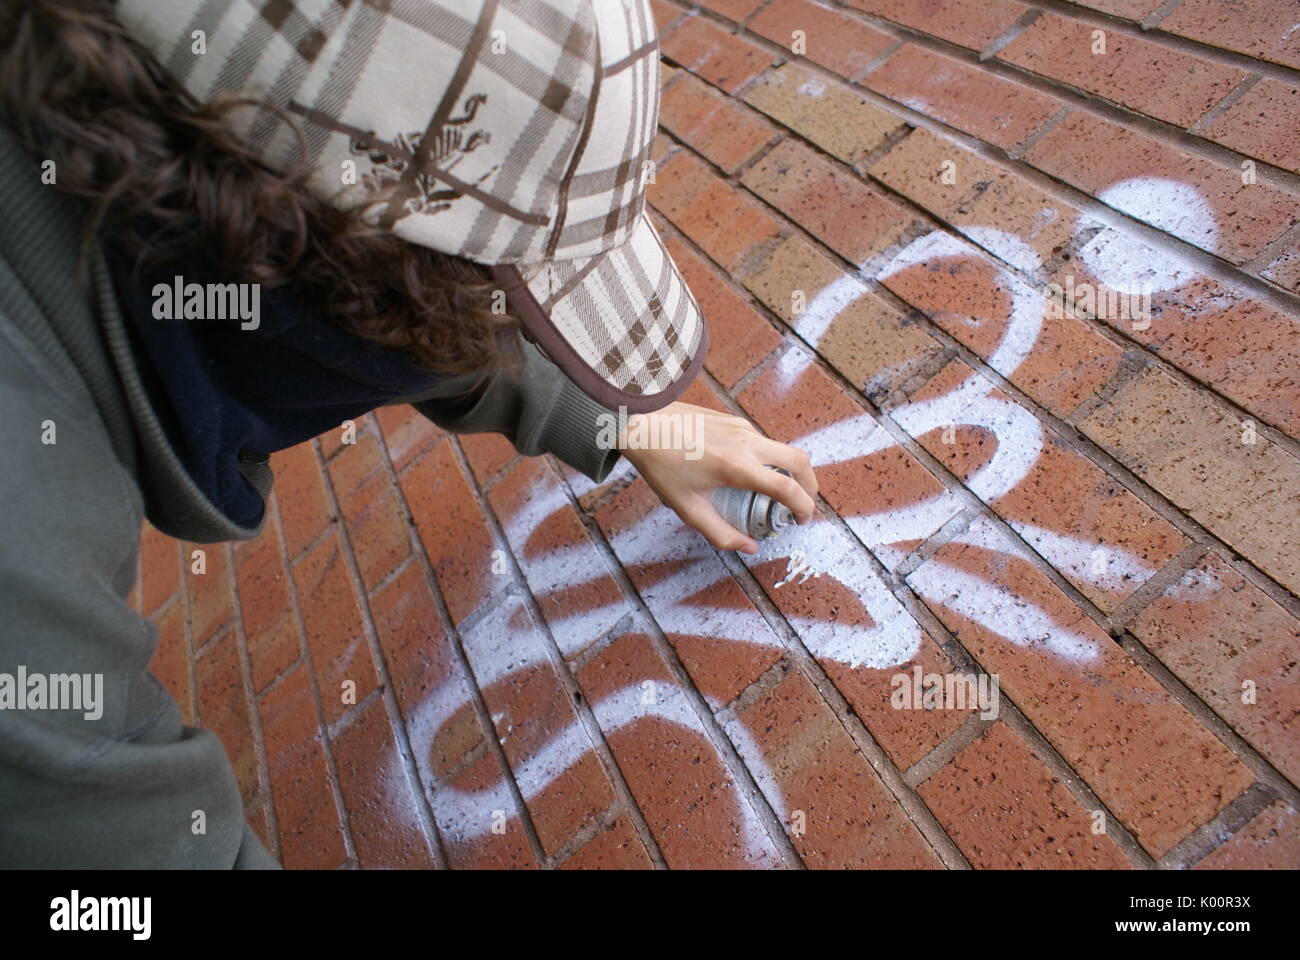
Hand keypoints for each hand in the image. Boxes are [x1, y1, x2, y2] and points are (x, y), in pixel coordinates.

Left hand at [617, 401, 817, 553]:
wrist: (640, 422)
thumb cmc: (661, 467)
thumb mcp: (688, 509)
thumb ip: (721, 534)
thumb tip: (749, 547)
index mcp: (740, 467)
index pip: (789, 489)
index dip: (803, 508)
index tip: (801, 521)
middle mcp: (748, 443)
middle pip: (800, 461)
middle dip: (810, 486)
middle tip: (802, 505)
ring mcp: (742, 427)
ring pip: (781, 449)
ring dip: (788, 471)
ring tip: (773, 494)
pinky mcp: (733, 420)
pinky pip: (762, 441)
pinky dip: (769, 459)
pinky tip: (748, 473)